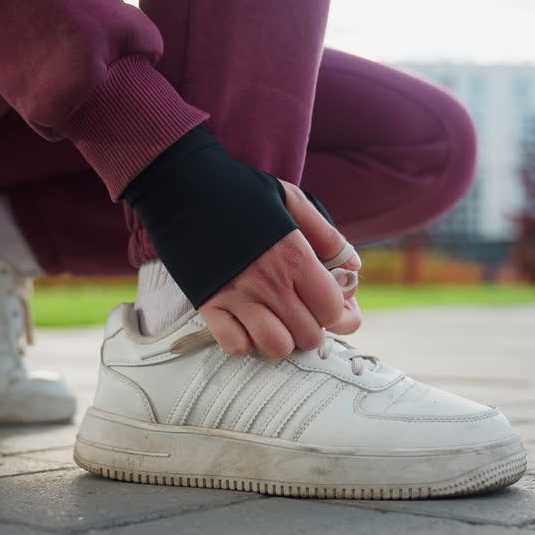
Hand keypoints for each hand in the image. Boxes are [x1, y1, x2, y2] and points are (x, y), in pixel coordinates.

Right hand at [200, 181, 361, 358]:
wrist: (181, 186)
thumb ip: (326, 233)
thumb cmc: (239, 190)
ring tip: (277, 322)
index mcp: (294, 255)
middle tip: (303, 313)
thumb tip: (353, 266)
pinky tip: (247, 323)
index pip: (332, 309)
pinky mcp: (208, 305)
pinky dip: (245, 342)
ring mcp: (236, 296)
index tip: (334, 309)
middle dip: (313, 328)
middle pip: (309, 335)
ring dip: (281, 340)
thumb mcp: (290, 199)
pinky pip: (235, 346)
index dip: (340, 314)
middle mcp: (268, 281)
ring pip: (275, 348)